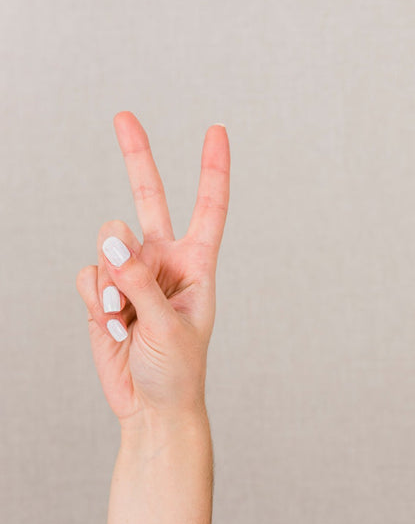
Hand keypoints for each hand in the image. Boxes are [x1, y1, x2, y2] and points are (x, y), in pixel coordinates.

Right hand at [75, 112, 229, 427]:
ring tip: (127, 320)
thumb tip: (111, 240)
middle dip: (137, 156)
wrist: (152, 407)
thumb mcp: (171, 326)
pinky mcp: (103, 293)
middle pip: (148, 199)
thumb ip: (140, 281)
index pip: (208, 207)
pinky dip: (96, 300)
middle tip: (123, 116)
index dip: (213, 169)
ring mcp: (131, 274)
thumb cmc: (179, 370)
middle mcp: (164, 260)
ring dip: (111, 283)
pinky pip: (88, 276)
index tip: (217, 130)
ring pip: (107, 245)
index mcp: (198, 263)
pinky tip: (113, 327)